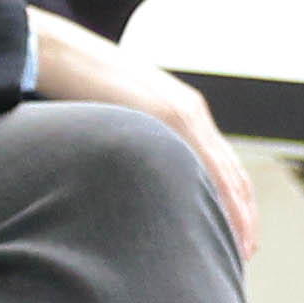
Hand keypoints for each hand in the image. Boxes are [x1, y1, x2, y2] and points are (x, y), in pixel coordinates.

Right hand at [26, 11, 259, 258]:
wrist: (58, 51)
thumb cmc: (75, 86)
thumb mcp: (114, 119)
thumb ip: (132, 142)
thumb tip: (127, 179)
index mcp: (181, 112)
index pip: (220, 165)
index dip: (233, 201)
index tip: (235, 234)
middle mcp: (190, 112)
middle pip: (232, 172)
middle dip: (243, 215)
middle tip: (245, 252)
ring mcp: (182, 113)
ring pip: (225, 172)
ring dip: (236, 213)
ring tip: (239, 247)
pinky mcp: (169, 114)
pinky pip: (203, 164)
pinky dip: (217, 196)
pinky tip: (216, 222)